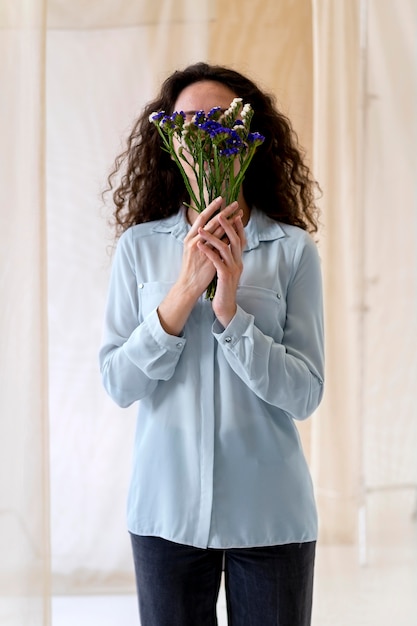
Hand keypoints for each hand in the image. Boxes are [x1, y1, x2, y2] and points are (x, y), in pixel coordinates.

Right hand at [157, 198, 241, 335]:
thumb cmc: (191, 268)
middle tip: (235, 204)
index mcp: (189, 238)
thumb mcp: (191, 250)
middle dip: (225, 212)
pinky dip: (230, 236)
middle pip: (212, 221)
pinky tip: (238, 231)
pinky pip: (222, 244)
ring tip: (240, 214)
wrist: (188, 285)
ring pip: (219, 231)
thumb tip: (209, 227)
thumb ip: (199, 238)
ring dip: (231, 222)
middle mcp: (195, 241)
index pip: (201, 217)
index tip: (221, 199)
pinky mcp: (210, 258)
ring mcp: (202, 249)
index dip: (211, 207)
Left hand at [197, 209, 245, 327]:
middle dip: (227, 226)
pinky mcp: (225, 277)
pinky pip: (217, 261)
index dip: (238, 226)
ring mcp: (232, 269)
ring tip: (202, 229)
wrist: (225, 306)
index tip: (232, 214)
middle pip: (235, 240)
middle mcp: (238, 263)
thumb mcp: (226, 269)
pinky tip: (199, 245)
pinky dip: (208, 251)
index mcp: (238, 260)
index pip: (240, 239)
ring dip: (213, 237)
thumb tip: (222, 243)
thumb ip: (227, 257)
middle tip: (219, 214)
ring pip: (226, 248)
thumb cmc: (223, 287)